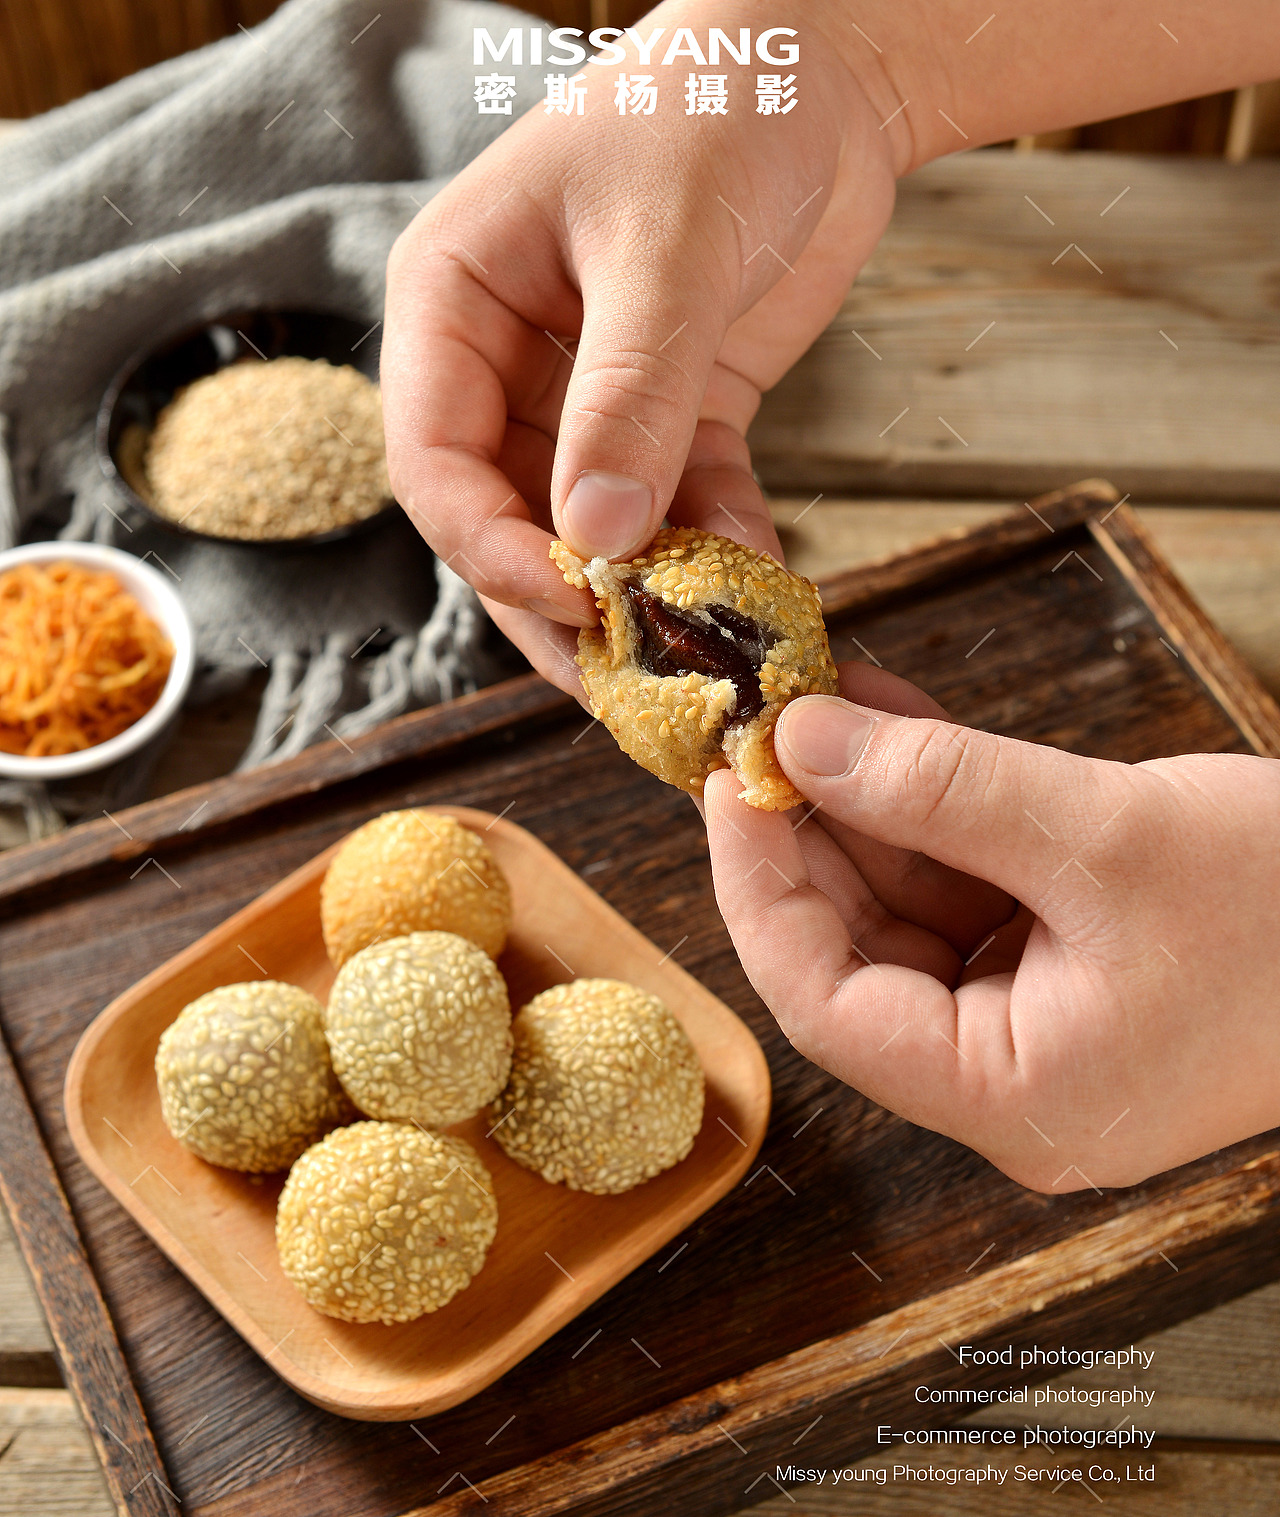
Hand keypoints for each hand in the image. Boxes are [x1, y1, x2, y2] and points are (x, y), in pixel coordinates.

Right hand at [380, 0, 904, 693]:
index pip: (433, 462)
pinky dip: (715, 549)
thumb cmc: (719, 110)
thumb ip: (629, 397)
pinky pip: (679, 505)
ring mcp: (586, 398)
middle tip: (628, 682)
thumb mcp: (664, 250)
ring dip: (644, 595)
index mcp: (453, 305)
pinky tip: (759, 585)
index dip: (491, 548)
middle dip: (563, 603)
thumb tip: (598, 541)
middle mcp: (504, 363)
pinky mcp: (671, 415)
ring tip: (698, 656)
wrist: (829, 74)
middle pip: (506, 519)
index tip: (573, 602)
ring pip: (590, 532)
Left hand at [704, 667, 1279, 1190]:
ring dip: (865, 802)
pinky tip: (891, 720)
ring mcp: (1040, 1019)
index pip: (823, 1005)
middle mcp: (1011, 1076)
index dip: (756, 888)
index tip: (731, 783)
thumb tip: (805, 742)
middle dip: (809, 831)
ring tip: (823, 698)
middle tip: (764, 724)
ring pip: (906, 907)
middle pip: (854, 951)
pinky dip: (930, 806)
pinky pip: (967, 884)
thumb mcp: (1106, 836)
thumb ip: (942, 789)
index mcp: (1014, 1097)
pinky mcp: (1068, 965)